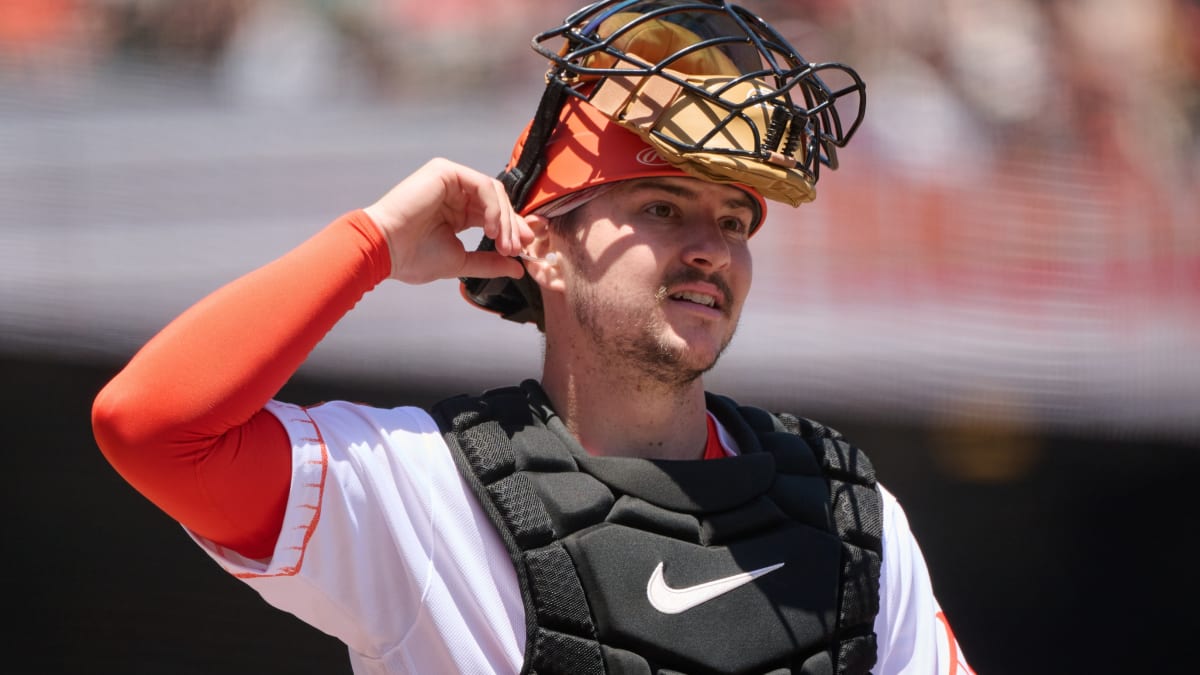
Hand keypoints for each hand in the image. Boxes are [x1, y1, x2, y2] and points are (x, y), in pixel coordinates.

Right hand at [363, 157, 534, 284]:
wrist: (384, 249)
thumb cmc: (413, 257)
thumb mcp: (460, 261)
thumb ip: (489, 262)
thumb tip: (518, 269)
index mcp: (456, 212)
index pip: (492, 216)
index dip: (511, 231)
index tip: (523, 251)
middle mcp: (454, 193)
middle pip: (497, 202)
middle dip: (513, 226)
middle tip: (519, 249)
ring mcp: (450, 180)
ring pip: (494, 193)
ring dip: (505, 219)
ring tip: (505, 244)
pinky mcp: (445, 171)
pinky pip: (483, 186)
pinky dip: (493, 208)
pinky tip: (491, 229)